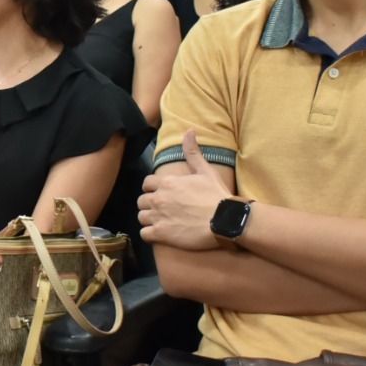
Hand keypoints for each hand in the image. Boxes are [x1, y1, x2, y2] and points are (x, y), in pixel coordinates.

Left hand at [137, 129, 231, 251]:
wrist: (224, 220)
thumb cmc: (216, 195)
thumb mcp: (205, 170)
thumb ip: (193, 152)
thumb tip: (189, 131)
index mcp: (167, 182)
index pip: (146, 183)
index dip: (152, 188)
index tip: (160, 193)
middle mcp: (158, 198)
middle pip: (142, 200)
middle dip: (149, 204)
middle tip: (162, 209)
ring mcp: (158, 217)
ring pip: (141, 217)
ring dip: (149, 219)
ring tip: (161, 221)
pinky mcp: (160, 234)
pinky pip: (144, 234)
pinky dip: (149, 234)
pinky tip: (159, 234)